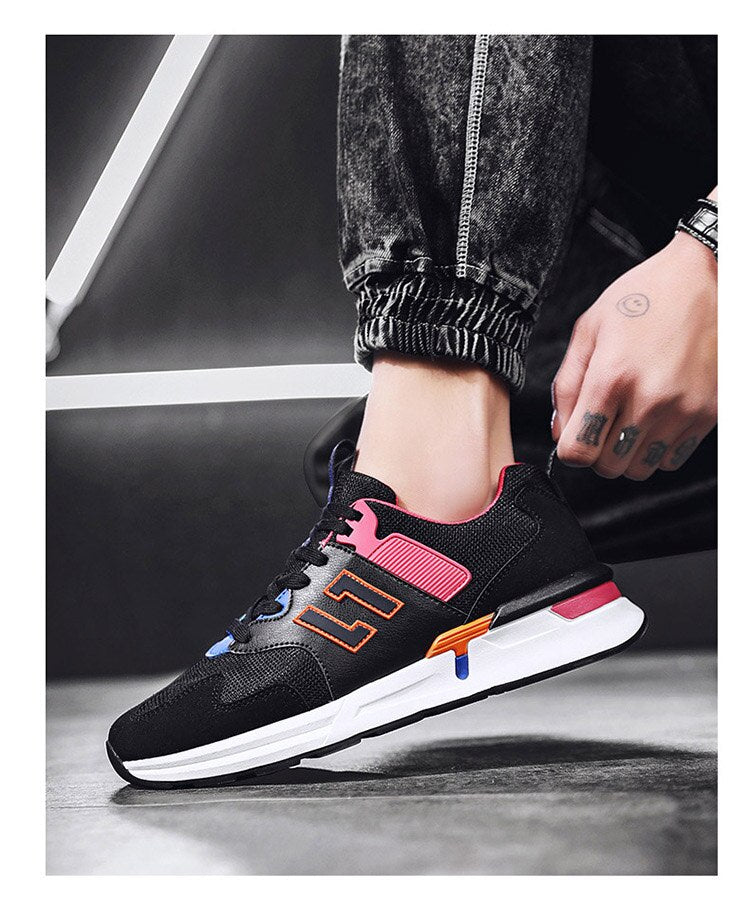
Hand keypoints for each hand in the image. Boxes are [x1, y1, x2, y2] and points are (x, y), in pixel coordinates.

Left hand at [552, 232, 716, 478]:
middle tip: (601, 425)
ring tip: (628, 420)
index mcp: (612, 377)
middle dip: (597, 452)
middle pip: (608, 467)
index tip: (574, 435)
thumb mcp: (589, 330)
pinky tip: (654, 419)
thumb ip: (567, 385)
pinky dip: (657, 449)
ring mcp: (684, 410)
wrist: (704, 277)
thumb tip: (559, 432)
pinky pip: (672, 459)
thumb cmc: (643, 298)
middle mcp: (650, 399)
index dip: (570, 448)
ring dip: (627, 454)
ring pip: (640, 469)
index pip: (578, 451)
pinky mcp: (709, 414)